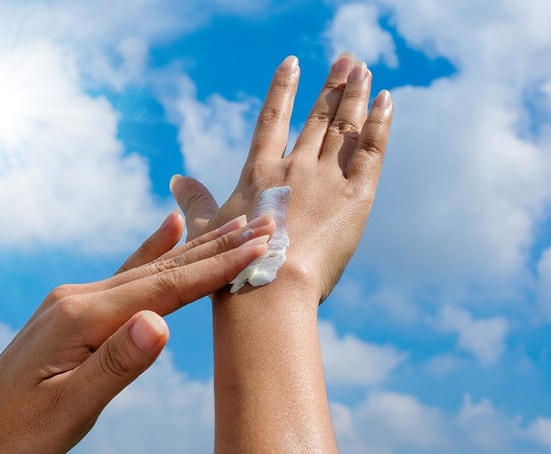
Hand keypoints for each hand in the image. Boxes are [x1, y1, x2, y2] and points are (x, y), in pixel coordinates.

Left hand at [0, 212, 273, 453]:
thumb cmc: (16, 429)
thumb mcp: (68, 407)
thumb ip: (115, 364)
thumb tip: (160, 323)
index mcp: (82, 317)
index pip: (164, 289)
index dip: (213, 269)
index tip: (257, 246)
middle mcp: (79, 297)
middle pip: (161, 268)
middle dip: (215, 246)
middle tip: (263, 221)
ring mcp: (74, 300)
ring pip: (147, 269)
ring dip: (194, 248)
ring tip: (231, 223)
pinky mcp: (73, 310)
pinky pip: (126, 276)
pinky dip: (154, 252)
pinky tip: (169, 231)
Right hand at [170, 54, 392, 300]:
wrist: (272, 288)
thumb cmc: (233, 266)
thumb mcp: (206, 230)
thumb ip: (194, 201)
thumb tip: (175, 180)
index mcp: (259, 173)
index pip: (272, 119)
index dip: (283, 89)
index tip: (292, 63)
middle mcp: (294, 167)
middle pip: (317, 117)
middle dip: (332, 85)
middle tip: (346, 59)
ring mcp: (326, 178)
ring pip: (343, 126)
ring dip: (354, 95)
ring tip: (363, 69)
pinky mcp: (356, 197)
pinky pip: (371, 150)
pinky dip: (378, 123)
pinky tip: (384, 100)